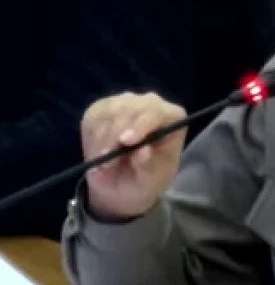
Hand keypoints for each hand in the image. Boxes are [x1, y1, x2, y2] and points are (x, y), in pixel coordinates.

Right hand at [81, 92, 187, 219]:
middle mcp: (151, 103)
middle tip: (107, 161)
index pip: (157, 113)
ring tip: (105, 165)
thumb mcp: (150, 181)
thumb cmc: (146, 180)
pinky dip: (91, 138)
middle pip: (130, 109)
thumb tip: (143, 152)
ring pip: (109, 113)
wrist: (124, 182)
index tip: (125, 142)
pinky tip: (98, 153)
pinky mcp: (104, 106)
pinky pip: (93, 117)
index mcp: (172, 117)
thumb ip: (148, 167)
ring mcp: (126, 102)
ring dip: (102, 140)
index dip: (141, 125)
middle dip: (115, 135)